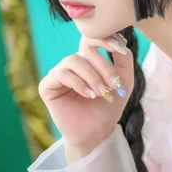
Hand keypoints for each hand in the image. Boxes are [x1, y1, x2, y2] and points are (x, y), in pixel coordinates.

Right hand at [39, 35, 135, 155]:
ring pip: (73, 61)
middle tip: (114, 86)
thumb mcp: (123, 81)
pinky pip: (61, 74)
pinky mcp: (47, 86)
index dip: (104, 40)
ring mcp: (58, 73)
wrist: (97, 132)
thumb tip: (120, 41)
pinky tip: (88, 95)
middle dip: (104, 68)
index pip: (91, 40)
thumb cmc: (108, 107)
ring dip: (92, 77)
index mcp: (87, 60)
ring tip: (101, 93)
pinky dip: (78, 83)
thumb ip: (124, 60)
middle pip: (85, 51)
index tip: (120, 49)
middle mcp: (71, 64)